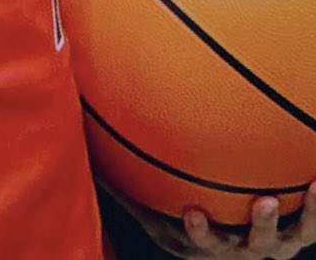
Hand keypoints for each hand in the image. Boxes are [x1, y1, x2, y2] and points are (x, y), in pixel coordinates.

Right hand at [118, 186, 315, 257]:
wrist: (231, 239)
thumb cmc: (183, 212)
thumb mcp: (155, 200)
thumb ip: (131, 175)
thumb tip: (91, 135)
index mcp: (204, 245)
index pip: (199, 243)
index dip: (200, 232)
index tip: (193, 212)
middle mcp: (240, 252)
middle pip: (248, 247)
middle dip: (258, 227)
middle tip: (262, 202)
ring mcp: (270, 248)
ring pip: (287, 242)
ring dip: (303, 218)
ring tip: (312, 189)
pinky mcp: (294, 236)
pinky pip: (311, 226)